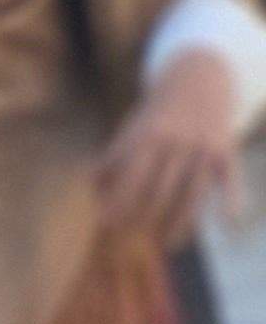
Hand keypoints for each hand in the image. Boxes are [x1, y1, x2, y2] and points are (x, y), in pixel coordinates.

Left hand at [95, 48, 242, 235]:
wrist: (199, 78)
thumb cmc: (158, 113)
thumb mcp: (132, 127)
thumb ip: (114, 156)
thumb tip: (92, 186)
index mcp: (147, 136)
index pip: (130, 176)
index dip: (118, 201)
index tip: (107, 224)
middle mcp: (176, 141)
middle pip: (160, 188)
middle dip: (145, 217)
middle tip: (134, 243)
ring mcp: (203, 147)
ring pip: (193, 191)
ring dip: (180, 222)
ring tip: (167, 246)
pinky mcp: (227, 150)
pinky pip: (230, 180)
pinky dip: (232, 200)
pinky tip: (228, 222)